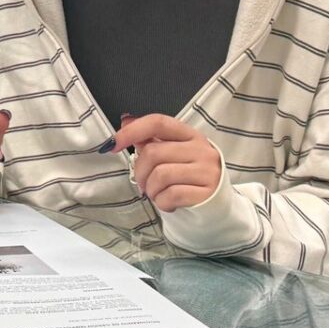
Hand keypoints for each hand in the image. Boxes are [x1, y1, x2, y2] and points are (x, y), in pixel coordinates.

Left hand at [108, 114, 222, 212]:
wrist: (216, 206)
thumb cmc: (188, 177)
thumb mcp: (173, 155)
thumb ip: (150, 139)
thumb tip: (125, 122)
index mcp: (190, 135)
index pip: (158, 122)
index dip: (132, 130)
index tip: (112, 144)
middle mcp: (201, 149)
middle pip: (153, 153)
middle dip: (139, 172)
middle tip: (143, 184)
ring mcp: (207, 170)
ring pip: (160, 175)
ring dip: (150, 189)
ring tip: (157, 194)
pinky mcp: (207, 193)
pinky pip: (172, 195)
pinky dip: (162, 202)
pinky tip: (167, 203)